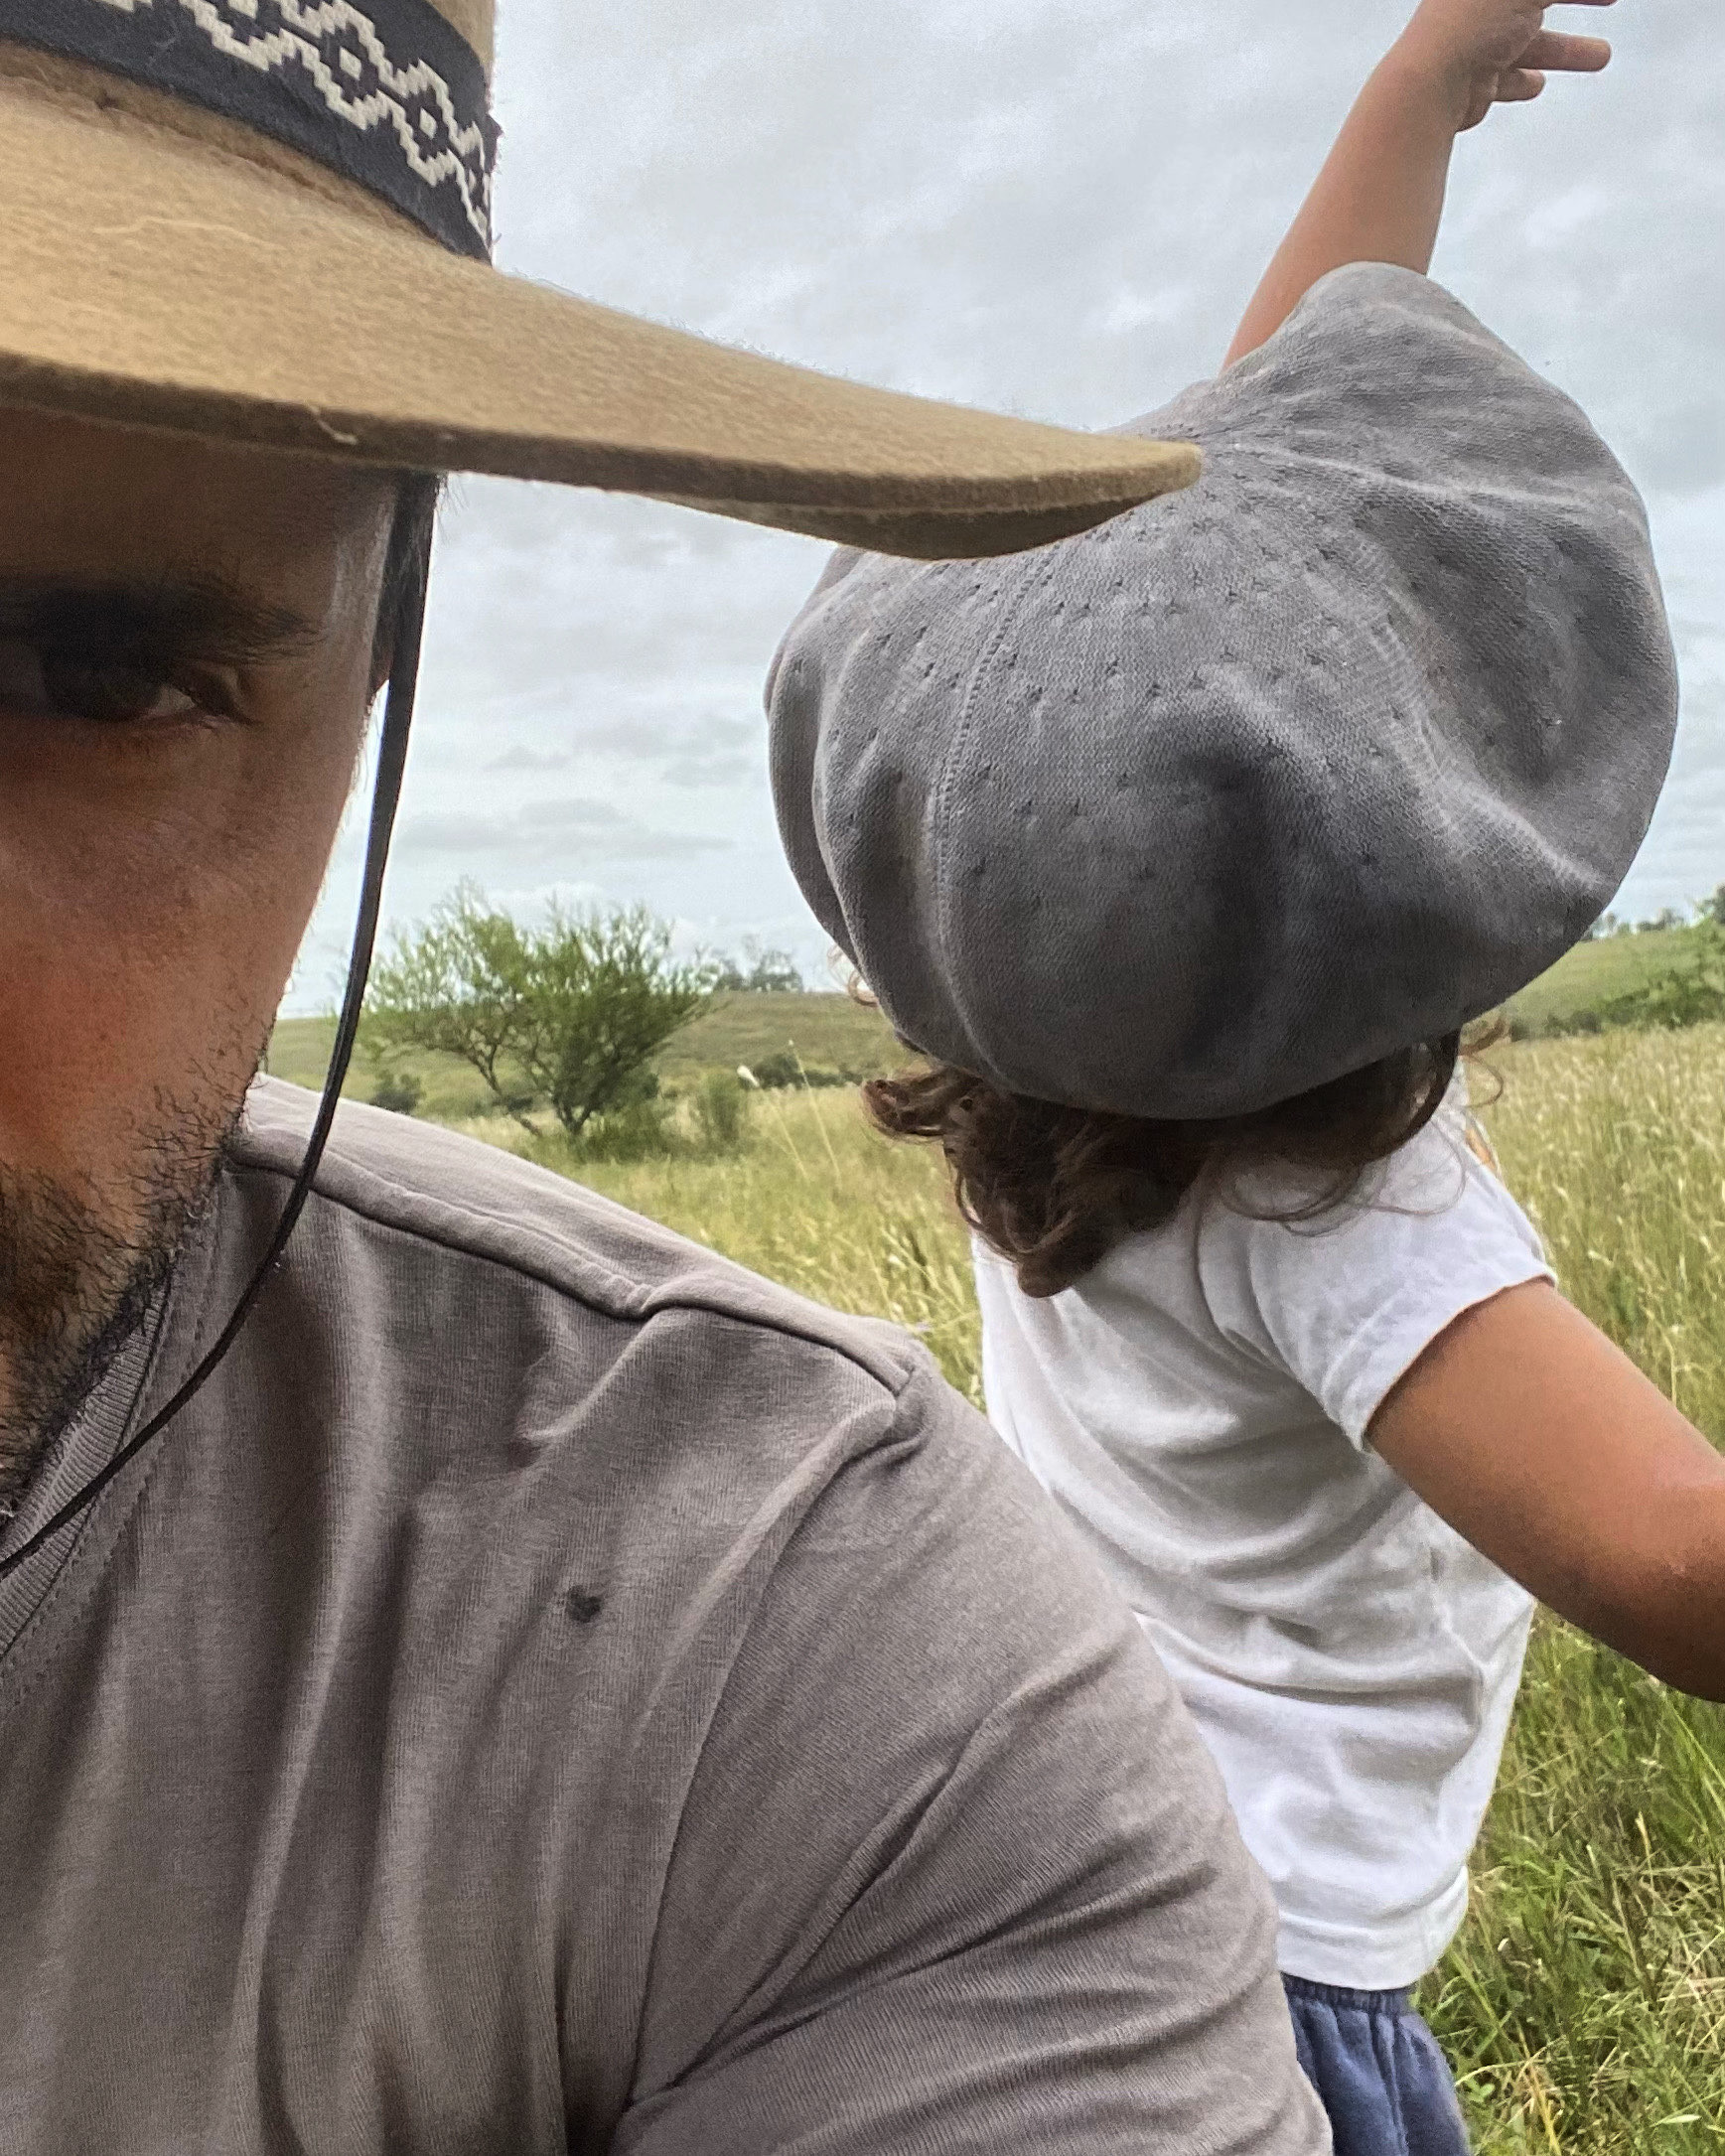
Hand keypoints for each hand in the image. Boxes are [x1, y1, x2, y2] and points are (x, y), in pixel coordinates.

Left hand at [1389, 0, 1615, 132]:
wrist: (1430, 86)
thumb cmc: (1473, 21)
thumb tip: (1553, 0)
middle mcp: (1477, 5)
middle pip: (1534, 0)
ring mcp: (1474, 42)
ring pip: (1527, 42)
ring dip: (1565, 49)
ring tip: (1601, 57)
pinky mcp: (1471, 81)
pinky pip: (1503, 79)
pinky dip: (1522, 82)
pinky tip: (1537, 86)